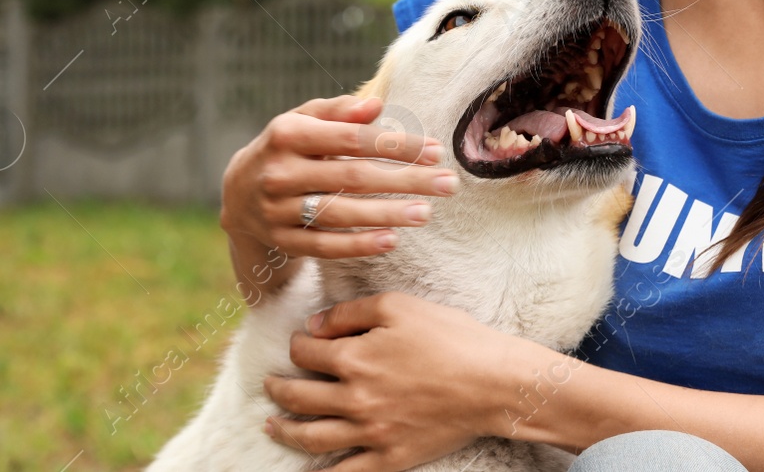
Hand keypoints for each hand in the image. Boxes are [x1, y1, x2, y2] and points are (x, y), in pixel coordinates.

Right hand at [221, 96, 458, 266]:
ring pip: (340, 214)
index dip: (396, 145)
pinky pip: (324, 246)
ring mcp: (277, 210)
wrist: (236, 194)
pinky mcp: (281, 241)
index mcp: (287, 135)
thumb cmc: (286, 148)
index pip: (352, 139)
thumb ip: (337, 111)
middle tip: (447, 184)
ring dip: (386, 214)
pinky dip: (358, 245)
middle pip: (352, 178)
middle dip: (404, 180)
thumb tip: (376, 105)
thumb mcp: (303, 120)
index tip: (436, 151)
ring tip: (426, 213)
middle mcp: (280, 173)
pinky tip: (391, 241)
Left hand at [262, 291, 546, 470]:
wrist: (492, 383)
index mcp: (353, 360)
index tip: (301, 342)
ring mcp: (371, 433)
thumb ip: (352, 312)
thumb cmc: (451, 337)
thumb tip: (316, 325)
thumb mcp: (399, 306)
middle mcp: (354, 400)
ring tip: (273, 426)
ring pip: (312, 437)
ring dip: (285, 431)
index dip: (298, 345)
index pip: (306, 354)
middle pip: (299, 398)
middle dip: (279, 389)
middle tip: (271, 385)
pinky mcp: (391, 458)